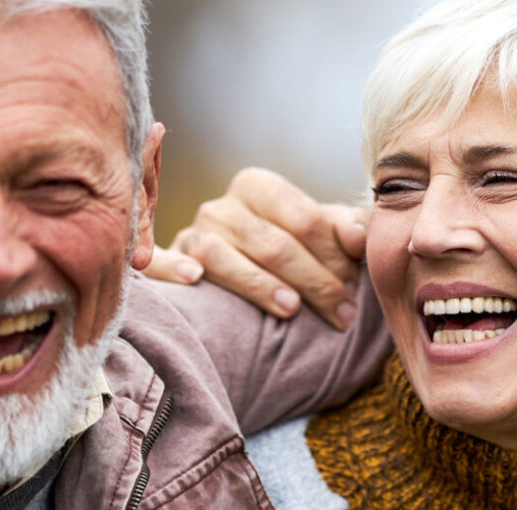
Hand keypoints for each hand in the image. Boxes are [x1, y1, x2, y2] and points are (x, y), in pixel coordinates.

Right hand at [142, 168, 367, 328]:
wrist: (241, 277)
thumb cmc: (291, 256)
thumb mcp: (321, 239)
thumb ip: (344, 229)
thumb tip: (357, 237)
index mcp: (258, 187)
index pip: (302, 217)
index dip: (332, 254)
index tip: (355, 287)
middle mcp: (222, 207)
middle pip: (270, 242)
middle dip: (311, 280)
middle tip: (341, 314)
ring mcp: (191, 234)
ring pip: (222, 255)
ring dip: (258, 283)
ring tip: (291, 310)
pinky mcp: (167, 263)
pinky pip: (159, 261)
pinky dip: (171, 266)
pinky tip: (192, 278)